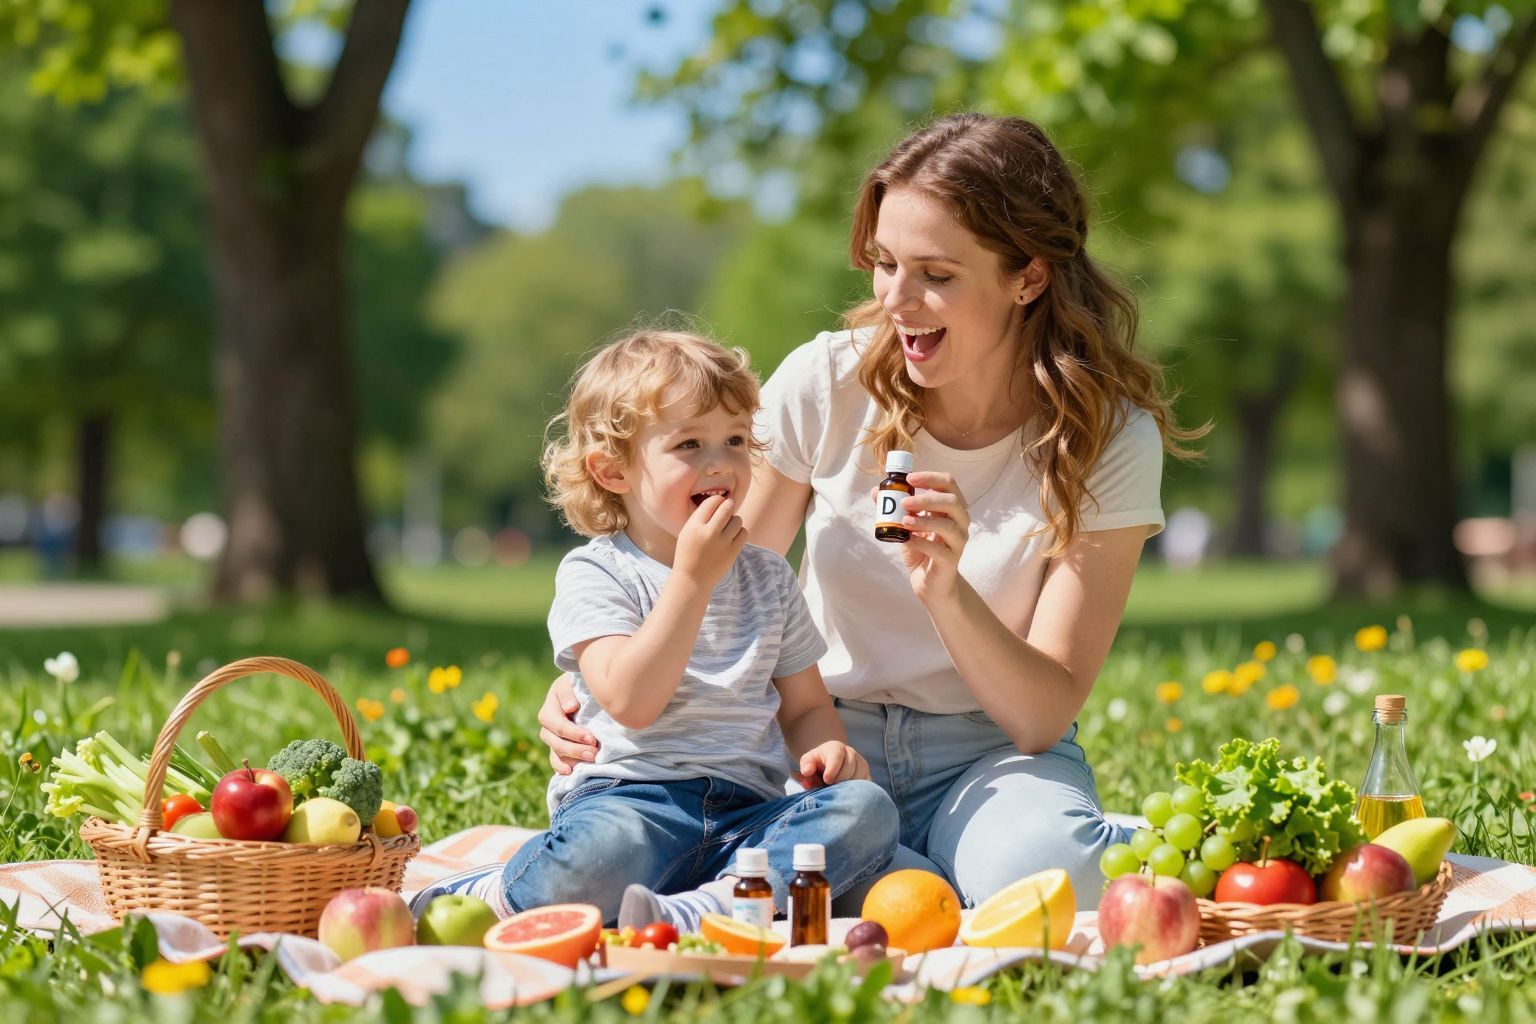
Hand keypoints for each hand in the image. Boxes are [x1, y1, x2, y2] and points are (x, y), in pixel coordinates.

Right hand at [538, 674, 598, 774]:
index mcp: (549, 708)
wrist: (585, 691)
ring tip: (590, 761)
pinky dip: (561, 766)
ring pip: (556, 752)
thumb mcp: (572, 682)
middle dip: (574, 749)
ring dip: (572, 758)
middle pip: (555, 741)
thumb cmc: (580, 684)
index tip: (592, 738)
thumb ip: (568, 692)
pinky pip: (555, 760)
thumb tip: (569, 708)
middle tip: (594, 753)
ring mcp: (552, 738)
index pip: (557, 725)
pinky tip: (570, 772)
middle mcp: (548, 725)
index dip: (573, 733)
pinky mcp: (559, 747)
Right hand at [673, 494, 747, 587]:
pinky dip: (740, 531)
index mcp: (694, 527)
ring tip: (729, 525)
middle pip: (727, 508)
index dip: (717, 499)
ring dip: (734, 519)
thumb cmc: (689, 552)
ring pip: (737, 520)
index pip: (711, 502)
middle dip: (729, 504)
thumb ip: (700, 516)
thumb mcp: (687, 532)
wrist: (692, 579)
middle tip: (728, 506)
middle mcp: (708, 533)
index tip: (719, 502)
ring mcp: (722, 543)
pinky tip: (733, 535)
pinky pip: (743, 532)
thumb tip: (721, 501)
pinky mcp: (732, 552)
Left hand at [794, 742, 870, 787]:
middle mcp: (851, 753)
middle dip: (839, 780)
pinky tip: (847, 795)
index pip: (837, 756)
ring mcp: (861, 764)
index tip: (826, 780)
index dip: (833, 769)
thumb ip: (806, 765)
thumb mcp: (808, 762)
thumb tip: (807, 771)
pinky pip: (866, 786)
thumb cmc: (816, 765)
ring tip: (837, 792)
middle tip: (830, 788)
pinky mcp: (867, 776)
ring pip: (859, 777)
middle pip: (850, 767)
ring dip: (848, 787)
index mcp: (836, 748)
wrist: (828, 766)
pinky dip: (857, 792)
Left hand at [894, 471, 970, 602]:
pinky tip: (907, 540)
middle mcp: (959, 523)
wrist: (930, 584)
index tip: (909, 478)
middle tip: (903, 502)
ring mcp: (957, 542)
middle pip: (952, 501)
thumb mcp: (906, 527)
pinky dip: (921, 542)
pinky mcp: (951, 561)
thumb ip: (894, 509)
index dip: (930, 478)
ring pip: (949, 525)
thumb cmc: (921, 550)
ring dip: (924, 520)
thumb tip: (876, 491)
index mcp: (951, 509)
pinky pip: (939, 550)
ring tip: (904, 521)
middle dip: (927, 499)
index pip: (949, 484)